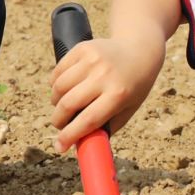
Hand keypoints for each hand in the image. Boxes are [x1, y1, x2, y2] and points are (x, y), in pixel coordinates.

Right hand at [51, 35, 163, 150]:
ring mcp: (92, 60)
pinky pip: (57, 72)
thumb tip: (79, 145)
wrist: (139, 49)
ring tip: (64, 105)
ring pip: (58, 88)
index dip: (70, 136)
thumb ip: (106, 127)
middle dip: (58, 120)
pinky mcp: (82, 48)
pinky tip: (64, 89)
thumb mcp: (128, 109)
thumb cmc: (133, 86)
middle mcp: (104, 76)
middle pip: (68, 104)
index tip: (60, 146)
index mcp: (119, 95)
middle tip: (60, 125)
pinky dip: (55, 84)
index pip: (88, 120)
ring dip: (56, 102)